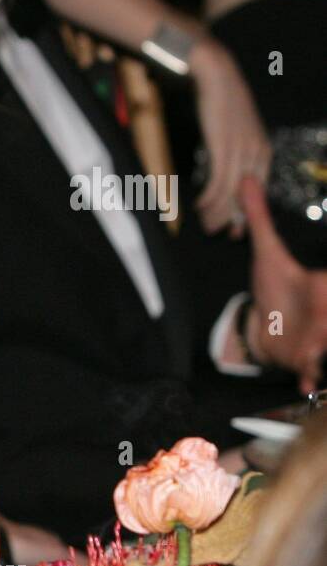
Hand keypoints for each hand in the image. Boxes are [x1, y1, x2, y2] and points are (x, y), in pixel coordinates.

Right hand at [191, 40, 271, 236]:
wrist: (217, 76)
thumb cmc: (222, 99)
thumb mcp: (234, 128)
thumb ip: (235, 147)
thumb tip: (225, 164)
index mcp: (262, 148)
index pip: (258, 188)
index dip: (247, 210)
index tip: (236, 227)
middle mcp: (256, 152)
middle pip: (245, 195)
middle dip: (232, 217)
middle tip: (217, 231)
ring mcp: (241, 152)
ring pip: (230, 193)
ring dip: (217, 212)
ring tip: (205, 224)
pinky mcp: (224, 149)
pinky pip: (218, 183)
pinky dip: (208, 199)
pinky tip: (199, 206)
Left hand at [242, 176, 326, 392]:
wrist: (268, 328)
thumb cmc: (276, 289)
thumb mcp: (267, 253)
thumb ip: (258, 217)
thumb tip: (246, 180)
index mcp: (324, 285)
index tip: (324, 282)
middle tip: (325, 315)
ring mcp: (320, 337)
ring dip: (325, 352)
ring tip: (318, 358)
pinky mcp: (306, 359)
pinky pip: (314, 371)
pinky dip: (312, 377)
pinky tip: (308, 385)